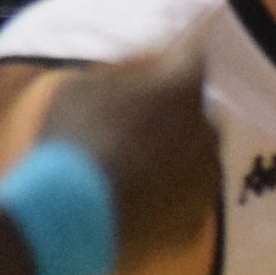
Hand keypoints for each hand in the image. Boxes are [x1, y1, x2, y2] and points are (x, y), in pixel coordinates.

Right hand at [33, 48, 220, 274]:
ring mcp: (206, 179)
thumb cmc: (72, 139)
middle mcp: (206, 130)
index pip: (192, 54)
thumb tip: (139, 75)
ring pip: (198, 158)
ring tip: (138, 166)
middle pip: (196, 112)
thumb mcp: (82, 86)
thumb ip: (121, 75)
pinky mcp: (196, 220)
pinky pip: (188, 199)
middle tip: (140, 121)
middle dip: (175, 112)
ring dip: (176, 156)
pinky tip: (141, 200)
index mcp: (181, 87)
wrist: (69, 218)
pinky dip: (171, 197)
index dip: (179, 54)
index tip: (170, 55)